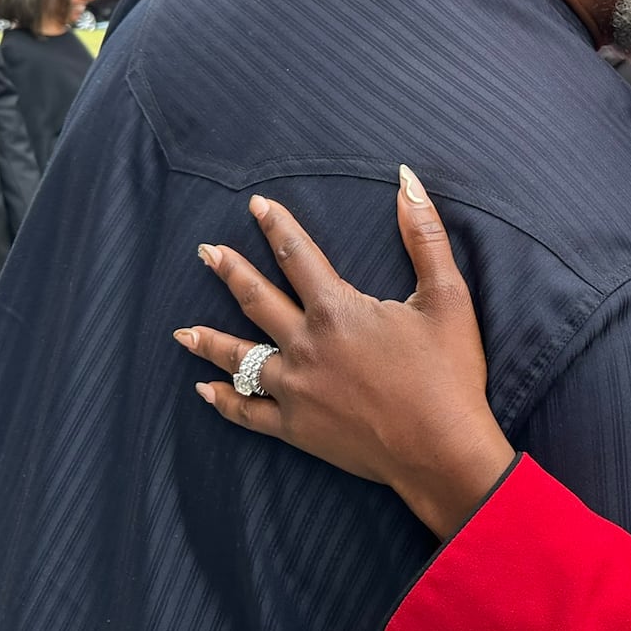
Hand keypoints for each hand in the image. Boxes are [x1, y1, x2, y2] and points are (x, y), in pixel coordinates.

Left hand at [175, 165, 515, 537]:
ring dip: (210, 342)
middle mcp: (305, 346)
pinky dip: (224, 402)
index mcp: (337, 310)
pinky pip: (248, 413)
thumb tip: (408, 180)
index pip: (296, 256)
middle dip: (229, 271)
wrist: (442, 450)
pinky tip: (206, 391)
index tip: (256, 205)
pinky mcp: (297, 429)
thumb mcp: (446, 295)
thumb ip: (424, 234)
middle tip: (205, 252)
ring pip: (240, 360)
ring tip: (182, 332)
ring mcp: (296, 391)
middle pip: (256, 300)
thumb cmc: (449, 372)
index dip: (276, 226)